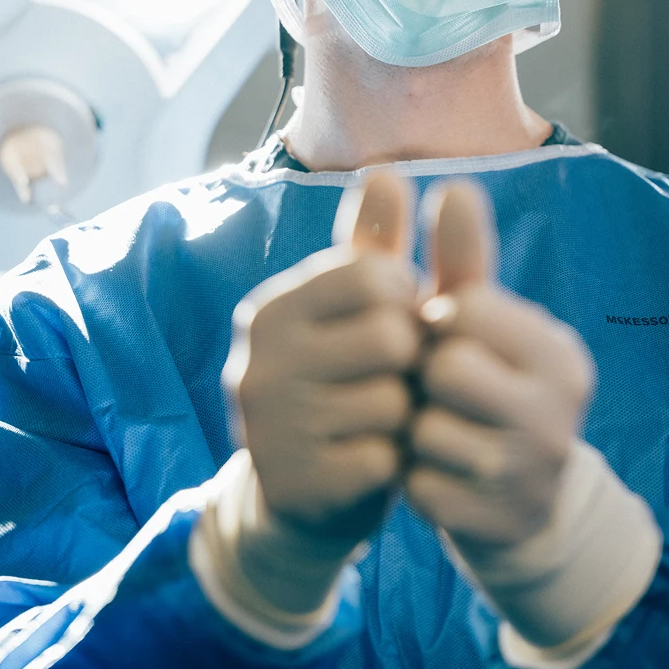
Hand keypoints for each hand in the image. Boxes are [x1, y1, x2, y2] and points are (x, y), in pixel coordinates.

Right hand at [226, 173, 419, 555]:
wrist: (302, 499)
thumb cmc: (346, 384)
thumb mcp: (360, 313)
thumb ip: (378, 245)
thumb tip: (386, 170)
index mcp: (274, 307)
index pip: (380, 276)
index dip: (406, 304)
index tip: (390, 326)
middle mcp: (258, 359)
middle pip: (392, 337)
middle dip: (410, 363)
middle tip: (387, 382)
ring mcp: (268, 425)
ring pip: (394, 402)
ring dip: (404, 417)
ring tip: (377, 423)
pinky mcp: (293, 483)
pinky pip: (386, 459)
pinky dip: (393, 464)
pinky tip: (368, 463)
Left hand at [407, 181, 594, 557]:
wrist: (517, 500)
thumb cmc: (487, 386)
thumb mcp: (478, 323)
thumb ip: (463, 256)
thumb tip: (454, 183)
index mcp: (560, 353)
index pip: (463, 308)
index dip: (437, 320)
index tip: (447, 336)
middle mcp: (560, 412)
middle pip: (444, 368)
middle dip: (426, 376)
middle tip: (438, 389)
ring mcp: (533, 474)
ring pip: (427, 431)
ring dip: (415, 429)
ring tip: (437, 429)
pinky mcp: (498, 524)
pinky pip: (418, 487)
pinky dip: (413, 478)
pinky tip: (434, 472)